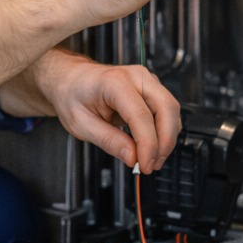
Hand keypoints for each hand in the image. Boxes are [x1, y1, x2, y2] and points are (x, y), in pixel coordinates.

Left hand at [31, 52, 181, 172]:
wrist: (71, 79)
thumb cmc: (72, 96)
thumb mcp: (80, 124)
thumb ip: (108, 140)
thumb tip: (133, 157)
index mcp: (114, 82)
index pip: (141, 116)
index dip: (148, 145)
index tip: (144, 166)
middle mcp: (135, 76)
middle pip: (167, 108)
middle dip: (165, 141)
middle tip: (152, 165)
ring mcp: (146, 80)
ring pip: (171, 109)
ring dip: (167, 138)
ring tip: (152, 159)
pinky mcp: (151, 88)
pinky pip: (166, 110)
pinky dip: (164, 130)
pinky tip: (152, 146)